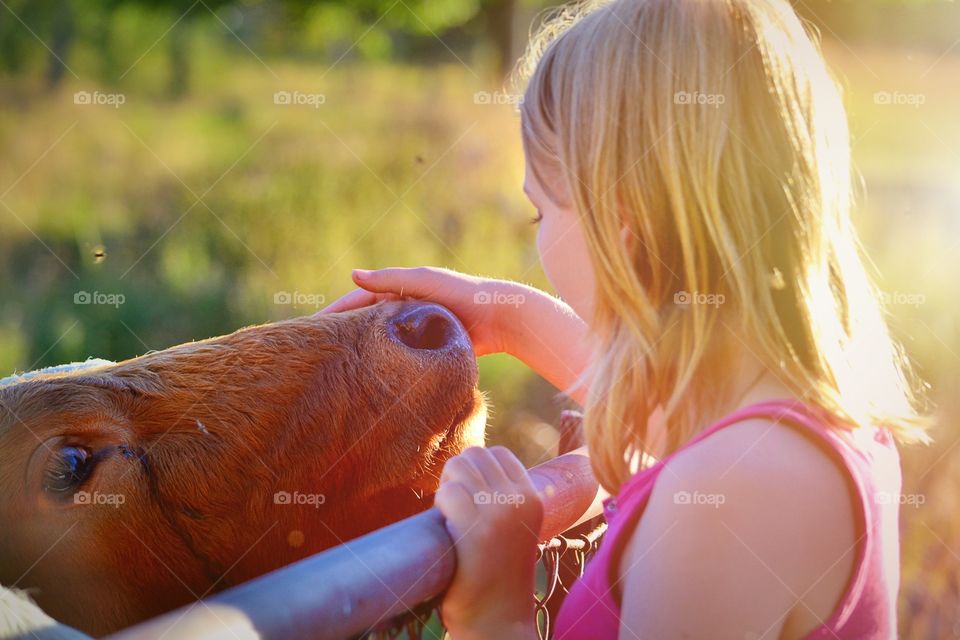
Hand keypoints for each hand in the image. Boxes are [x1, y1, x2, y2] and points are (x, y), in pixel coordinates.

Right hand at [320, 267, 522, 355]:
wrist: (498, 318)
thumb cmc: (461, 293)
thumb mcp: (422, 281)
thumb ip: (388, 279)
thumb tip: (352, 274)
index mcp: (399, 292)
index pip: (357, 301)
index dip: (334, 314)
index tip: (309, 329)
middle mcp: (402, 312)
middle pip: (364, 325)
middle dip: (341, 336)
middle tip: (313, 355)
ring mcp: (413, 334)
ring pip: (379, 345)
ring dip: (359, 355)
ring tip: (333, 372)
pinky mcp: (426, 353)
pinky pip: (398, 362)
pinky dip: (382, 368)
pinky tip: (367, 382)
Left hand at [434, 446, 542, 638]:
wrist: (499, 621)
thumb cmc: (499, 577)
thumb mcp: (516, 530)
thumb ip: (504, 498)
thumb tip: (470, 466)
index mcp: (533, 498)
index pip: (499, 454)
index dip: (477, 469)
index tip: (471, 496)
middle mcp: (519, 500)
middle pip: (475, 455)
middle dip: (458, 474)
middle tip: (455, 508)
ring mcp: (499, 512)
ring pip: (458, 467)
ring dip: (447, 487)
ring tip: (451, 517)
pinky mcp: (476, 529)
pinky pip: (447, 493)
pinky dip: (439, 505)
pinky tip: (446, 529)